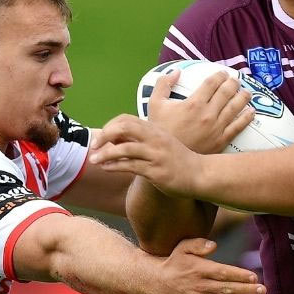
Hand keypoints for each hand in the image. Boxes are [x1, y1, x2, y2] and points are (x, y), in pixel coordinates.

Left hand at [91, 114, 209, 195]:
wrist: (199, 174)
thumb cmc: (175, 160)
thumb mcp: (159, 143)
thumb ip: (139, 140)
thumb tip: (114, 140)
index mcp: (154, 130)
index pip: (126, 119)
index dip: (109, 126)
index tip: (101, 138)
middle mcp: (155, 138)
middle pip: (125, 127)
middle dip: (104, 135)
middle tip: (93, 146)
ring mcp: (156, 154)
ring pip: (125, 148)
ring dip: (105, 154)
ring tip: (94, 160)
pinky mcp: (156, 170)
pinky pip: (130, 166)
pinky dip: (114, 166)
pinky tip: (106, 168)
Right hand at [146, 68, 253, 154]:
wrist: (165, 158)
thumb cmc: (160, 130)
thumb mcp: (155, 105)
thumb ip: (163, 85)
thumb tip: (176, 71)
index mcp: (194, 103)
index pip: (213, 83)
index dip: (220, 75)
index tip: (223, 74)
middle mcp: (208, 113)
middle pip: (227, 92)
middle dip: (234, 83)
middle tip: (235, 80)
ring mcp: (217, 127)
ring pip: (237, 106)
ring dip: (243, 96)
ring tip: (245, 92)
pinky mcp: (221, 140)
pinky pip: (238, 126)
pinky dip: (247, 117)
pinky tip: (250, 111)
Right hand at [157, 237, 264, 293]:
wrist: (160, 283)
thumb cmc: (176, 262)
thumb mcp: (182, 247)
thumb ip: (198, 244)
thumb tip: (213, 245)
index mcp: (198, 269)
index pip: (222, 273)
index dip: (238, 275)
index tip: (253, 276)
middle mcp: (199, 286)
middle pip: (226, 288)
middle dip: (245, 289)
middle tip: (263, 290)